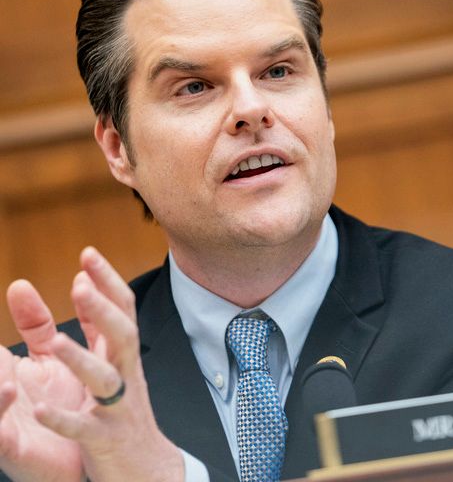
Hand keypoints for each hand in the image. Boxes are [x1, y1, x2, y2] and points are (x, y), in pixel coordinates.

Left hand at [15, 248, 183, 481]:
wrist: (146, 470)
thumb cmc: (123, 414)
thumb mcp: (112, 363)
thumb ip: (95, 324)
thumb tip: (84, 283)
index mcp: (122, 357)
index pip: (122, 311)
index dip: (108, 282)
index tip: (88, 253)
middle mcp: (125, 377)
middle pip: (123, 336)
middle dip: (104, 309)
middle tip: (82, 283)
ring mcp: (118, 409)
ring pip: (106, 380)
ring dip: (83, 360)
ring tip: (58, 344)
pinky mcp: (106, 441)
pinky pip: (86, 429)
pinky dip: (66, 421)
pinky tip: (43, 412)